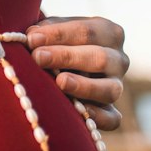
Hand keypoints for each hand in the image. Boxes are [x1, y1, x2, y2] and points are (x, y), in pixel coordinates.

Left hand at [24, 15, 128, 130]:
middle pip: (99, 57)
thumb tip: (33, 37)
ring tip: (60, 82)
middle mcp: (119, 60)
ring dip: (84, 86)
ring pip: (110, 89)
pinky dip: (99, 117)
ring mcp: (117, 87)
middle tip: (38, 57)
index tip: (32, 38)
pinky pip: (112, 119)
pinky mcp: (112, 113)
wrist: (64, 71)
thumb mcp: (54, 31)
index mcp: (109, 32)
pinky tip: (81, 112)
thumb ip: (45, 31)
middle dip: (66, 56)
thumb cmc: (56, 44)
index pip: (87, 31)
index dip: (59, 34)